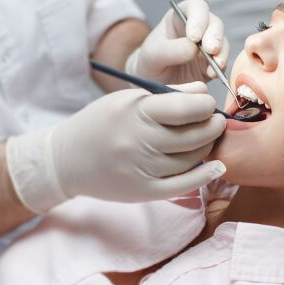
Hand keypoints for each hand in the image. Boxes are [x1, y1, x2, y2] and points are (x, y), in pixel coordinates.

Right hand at [6, 82, 226, 211]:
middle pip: (192, 136)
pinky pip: (182, 185)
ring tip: (207, 138)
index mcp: (135, 113)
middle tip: (216, 121)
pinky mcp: (143, 191)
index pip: (184, 108)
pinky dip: (204, 176)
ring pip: (191, 159)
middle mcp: (139, 142)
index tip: (208, 104)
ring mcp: (141, 169)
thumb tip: (203, 93)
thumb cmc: (100, 123)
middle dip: (212, 126)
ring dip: (207, 147)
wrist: (66, 160)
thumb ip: (166, 96)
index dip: (205, 105)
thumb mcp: (128, 100)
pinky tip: (217, 167)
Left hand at [125, 0, 229, 84]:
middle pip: (214, 24)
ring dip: (221, 53)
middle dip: (215, 36)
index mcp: (181, 17)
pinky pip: (222, 63)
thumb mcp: (153, 55)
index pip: (196, 7)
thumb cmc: (150, 62)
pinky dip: (220, 68)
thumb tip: (194, 48)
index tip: (194, 36)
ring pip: (222, 43)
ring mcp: (207, 46)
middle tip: (211, 49)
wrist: (153, 82)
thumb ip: (171, 50)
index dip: (199, 18)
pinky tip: (213, 74)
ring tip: (216, 65)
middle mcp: (198, 28)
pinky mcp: (213, 64)